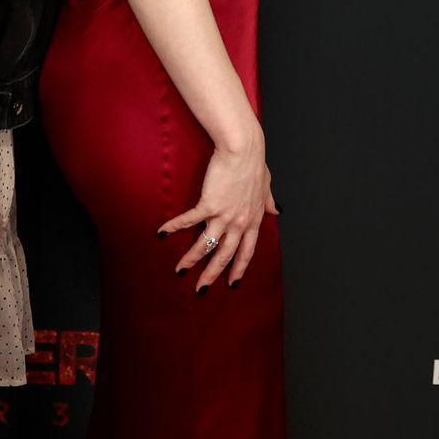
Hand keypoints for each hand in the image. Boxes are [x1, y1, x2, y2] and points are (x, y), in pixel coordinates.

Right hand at [158, 135, 275, 291]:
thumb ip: (268, 201)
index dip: (239, 268)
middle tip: (202, 288)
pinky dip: (175, 227)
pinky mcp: (209, 204)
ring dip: (192, 259)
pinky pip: (189, 221)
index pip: (246, 251)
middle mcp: (239, 222)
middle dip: (212, 274)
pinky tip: (162, 233)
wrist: (243, 149)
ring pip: (207, 244)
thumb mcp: (266, 186)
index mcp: (253, 219)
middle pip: (225, 255)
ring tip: (180, 270)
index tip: (232, 282)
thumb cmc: (254, 163)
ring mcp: (224, 215)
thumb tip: (276, 211)